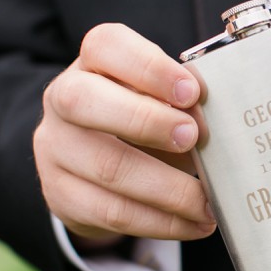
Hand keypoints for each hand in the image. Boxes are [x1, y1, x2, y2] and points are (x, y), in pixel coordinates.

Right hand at [33, 23, 215, 243]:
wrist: (94, 161)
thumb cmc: (142, 116)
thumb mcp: (161, 99)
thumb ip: (183, 104)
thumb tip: (216, 125)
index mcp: (92, 61)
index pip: (107, 47)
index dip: (150, 67)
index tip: (192, 92)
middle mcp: (62, 98)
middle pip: (86, 102)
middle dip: (146, 122)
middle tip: (194, 139)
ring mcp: (54, 148)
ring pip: (107, 168)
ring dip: (168, 190)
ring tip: (209, 203)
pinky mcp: (60, 194)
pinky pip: (111, 213)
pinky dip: (160, 222)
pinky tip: (193, 223)